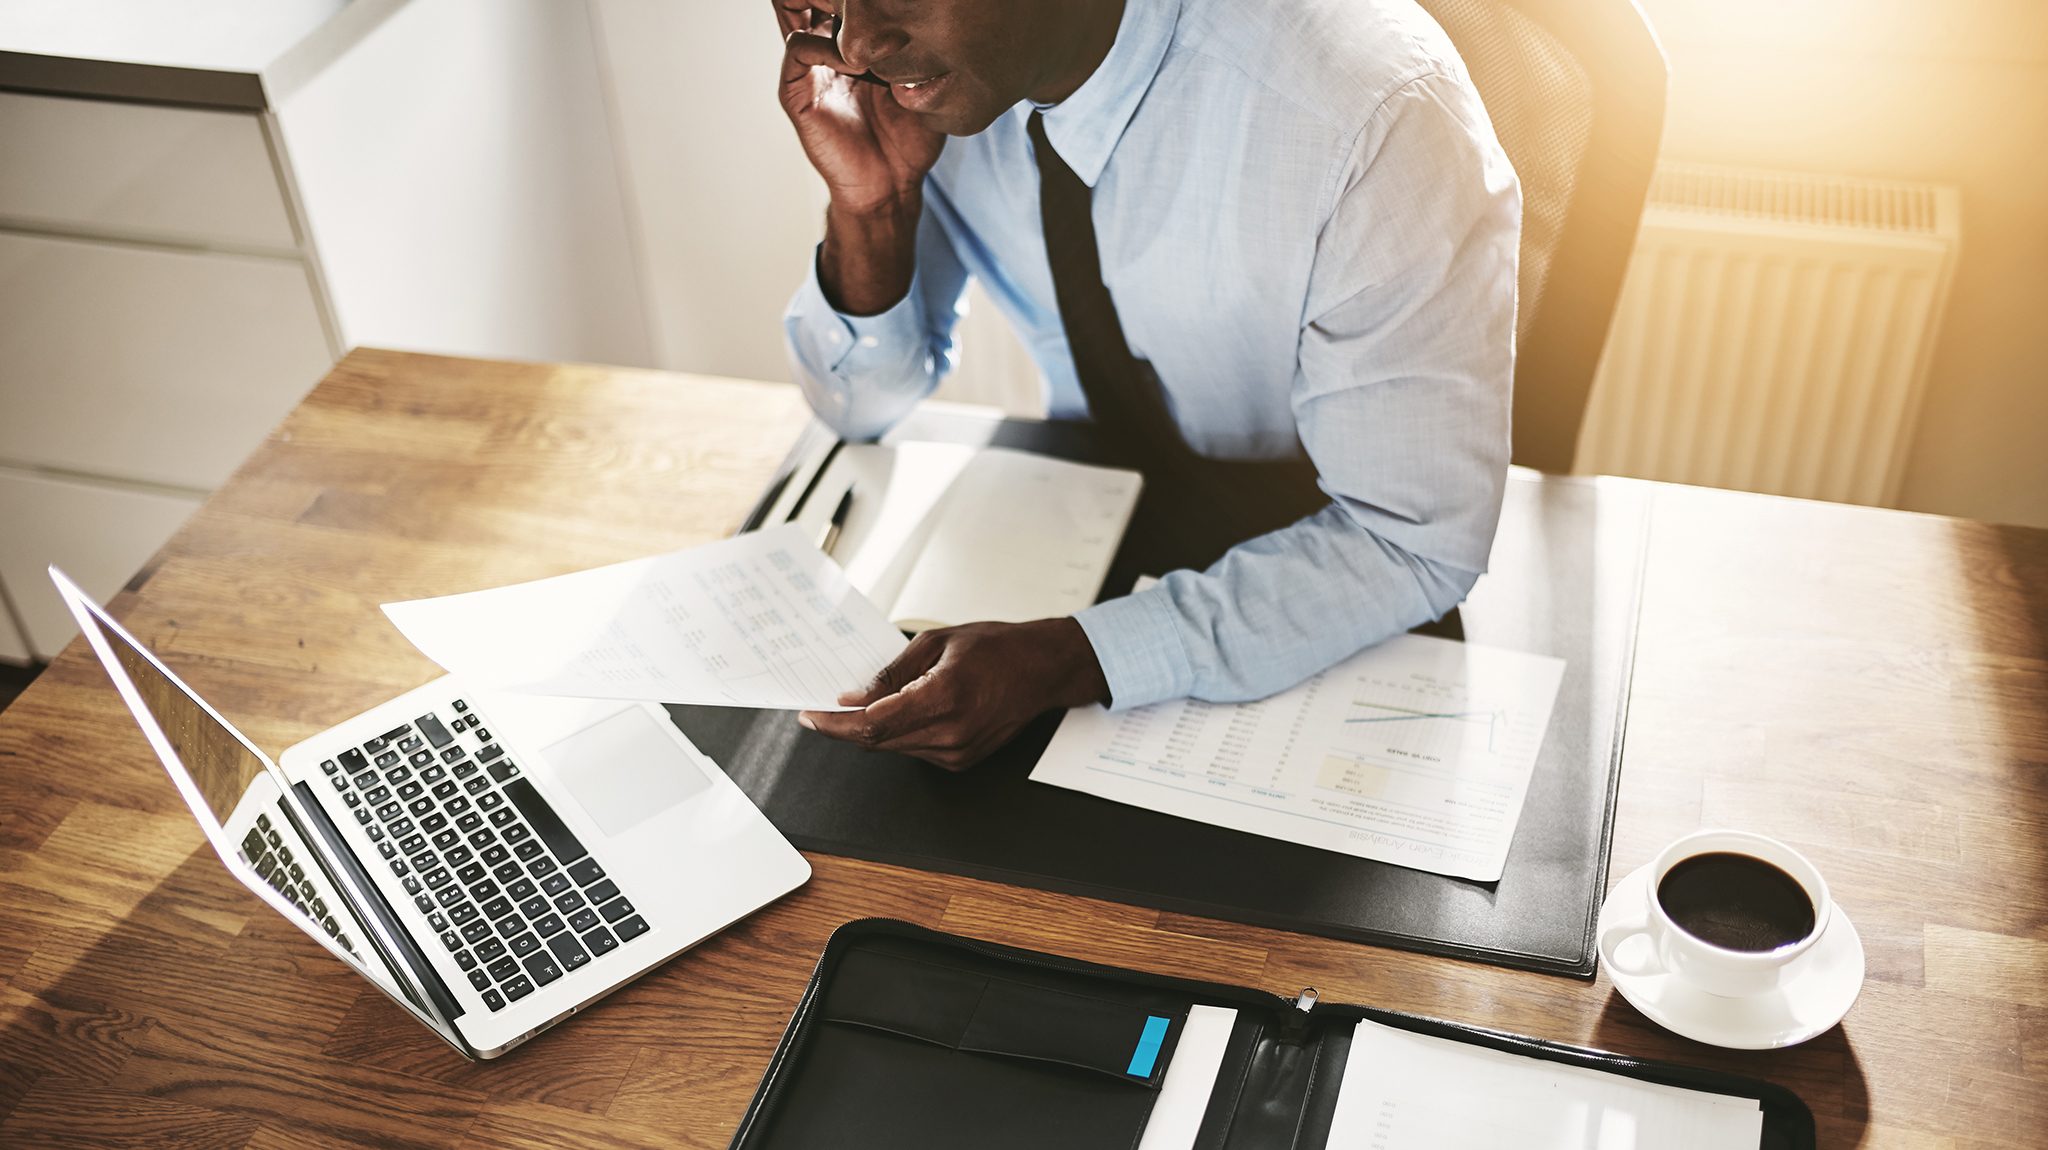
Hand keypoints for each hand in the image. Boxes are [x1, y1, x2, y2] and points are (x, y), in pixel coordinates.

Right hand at [773, 2, 943, 216]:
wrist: (892, 186)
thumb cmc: (912, 138)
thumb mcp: (922, 81)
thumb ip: (915, 45)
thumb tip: (920, 10)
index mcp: (853, 43)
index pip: (840, 0)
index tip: (889, 2)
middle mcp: (825, 49)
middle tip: (860, 3)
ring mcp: (808, 69)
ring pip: (792, 8)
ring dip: (826, 5)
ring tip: (859, 21)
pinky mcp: (797, 93)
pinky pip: (798, 49)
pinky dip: (825, 47)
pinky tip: (857, 64)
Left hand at [798, 618, 1110, 769]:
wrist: (1043, 670)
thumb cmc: (998, 648)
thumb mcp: (937, 642)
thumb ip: (891, 674)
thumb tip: (855, 697)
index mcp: (943, 698)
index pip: (872, 725)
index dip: (834, 724)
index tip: (810, 716)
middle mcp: (950, 733)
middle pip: (877, 742)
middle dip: (844, 728)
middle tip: (822, 710)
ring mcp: (957, 752)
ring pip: (893, 749)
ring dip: (870, 731)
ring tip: (859, 706)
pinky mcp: (961, 761)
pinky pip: (914, 751)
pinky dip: (897, 734)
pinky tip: (896, 713)